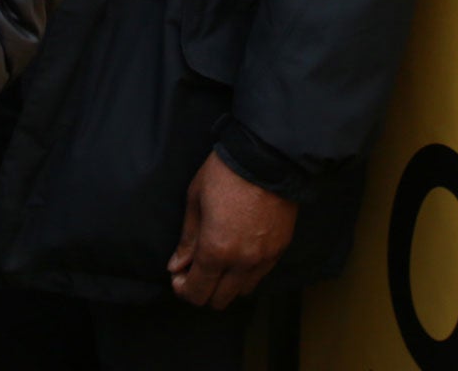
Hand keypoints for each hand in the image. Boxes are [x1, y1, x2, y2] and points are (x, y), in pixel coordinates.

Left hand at [167, 151, 297, 309]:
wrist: (267, 156)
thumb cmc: (225, 173)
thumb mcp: (195, 200)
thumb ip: (187, 239)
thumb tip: (177, 266)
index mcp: (216, 250)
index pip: (197, 293)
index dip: (183, 289)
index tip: (179, 276)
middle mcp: (242, 262)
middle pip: (220, 300)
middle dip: (204, 290)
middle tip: (196, 271)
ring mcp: (265, 257)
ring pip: (242, 291)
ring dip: (227, 284)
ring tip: (219, 262)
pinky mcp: (280, 249)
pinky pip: (261, 274)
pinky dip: (246, 272)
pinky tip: (239, 253)